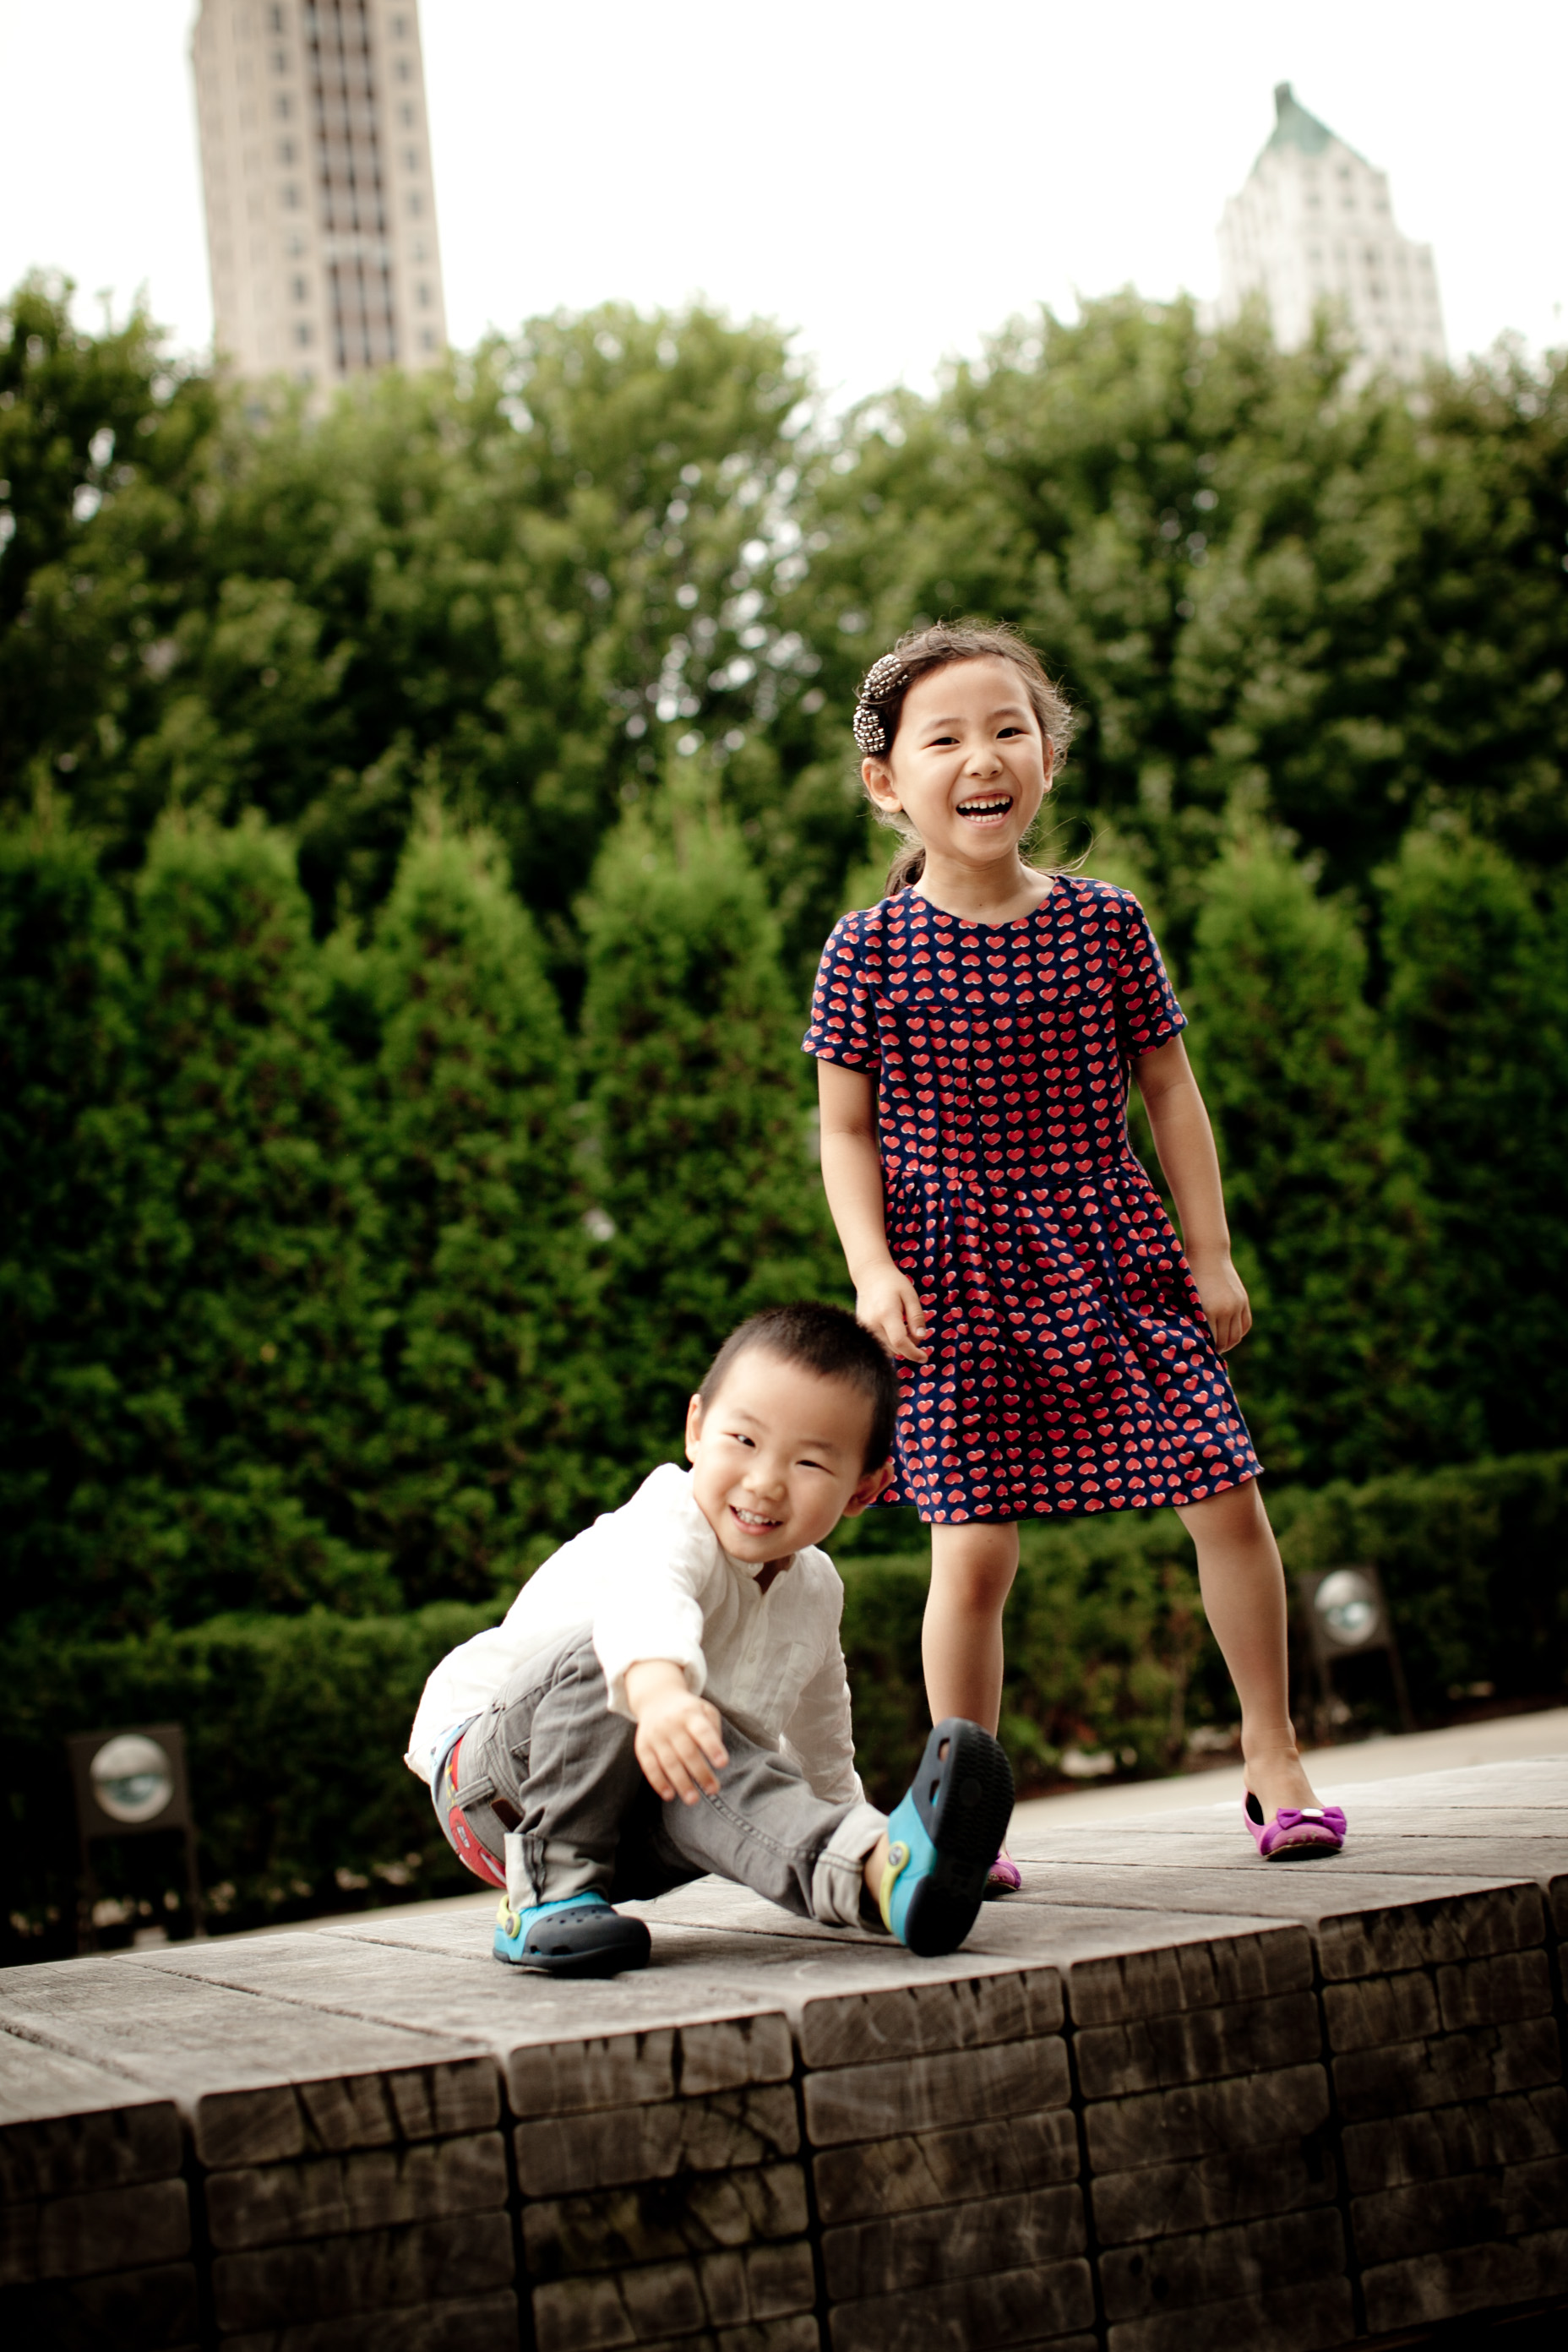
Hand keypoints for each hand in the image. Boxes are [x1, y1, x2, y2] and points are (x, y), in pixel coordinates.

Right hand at [627, 1667, 728, 1804]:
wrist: (656, 1699)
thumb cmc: (688, 1710)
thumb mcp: (705, 1709)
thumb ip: (714, 1729)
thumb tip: (717, 1755)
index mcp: (690, 1714)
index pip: (703, 1731)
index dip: (712, 1747)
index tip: (723, 1763)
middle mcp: (671, 1724)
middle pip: (687, 1752)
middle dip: (701, 1773)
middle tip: (713, 1790)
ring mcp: (655, 1735)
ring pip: (668, 1762)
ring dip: (681, 1783)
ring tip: (693, 1799)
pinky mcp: (642, 1746)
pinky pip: (649, 1767)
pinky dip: (659, 1782)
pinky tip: (669, 1795)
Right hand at [856, 1263, 928, 1363]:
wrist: (870, 1275)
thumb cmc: (894, 1283)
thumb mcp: (910, 1296)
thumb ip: (916, 1317)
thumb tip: (922, 1338)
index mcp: (886, 1314)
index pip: (900, 1342)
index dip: (913, 1353)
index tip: (924, 1358)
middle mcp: (872, 1324)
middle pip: (895, 1348)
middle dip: (910, 1346)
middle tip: (915, 1328)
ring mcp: (864, 1328)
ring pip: (887, 1349)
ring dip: (900, 1345)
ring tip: (904, 1326)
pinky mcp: (861, 1329)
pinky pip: (879, 1344)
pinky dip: (890, 1341)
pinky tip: (894, 1327)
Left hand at [1188, 1249, 1251, 1353]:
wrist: (1209, 1254)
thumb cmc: (1190, 1275)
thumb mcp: (1187, 1297)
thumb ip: (1191, 1317)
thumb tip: (1192, 1339)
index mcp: (1208, 1310)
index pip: (1210, 1340)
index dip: (1205, 1349)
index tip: (1198, 1353)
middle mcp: (1226, 1309)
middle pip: (1225, 1341)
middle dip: (1216, 1349)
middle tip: (1208, 1352)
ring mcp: (1237, 1305)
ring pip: (1236, 1336)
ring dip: (1228, 1344)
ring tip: (1218, 1345)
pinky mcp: (1244, 1301)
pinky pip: (1245, 1325)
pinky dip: (1238, 1333)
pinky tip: (1229, 1335)